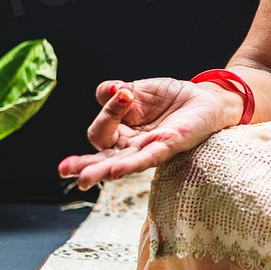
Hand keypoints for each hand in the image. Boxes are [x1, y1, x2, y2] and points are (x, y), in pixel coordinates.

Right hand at [57, 78, 241, 189]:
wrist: (206, 99)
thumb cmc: (171, 98)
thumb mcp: (138, 90)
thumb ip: (116, 93)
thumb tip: (108, 91)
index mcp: (120, 132)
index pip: (101, 129)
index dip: (108, 111)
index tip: (124, 94)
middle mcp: (131, 145)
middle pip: (101, 156)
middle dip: (83, 164)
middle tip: (64, 169)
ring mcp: (148, 149)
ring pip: (119, 163)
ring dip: (101, 170)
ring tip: (83, 179)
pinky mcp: (168, 148)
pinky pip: (147, 159)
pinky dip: (131, 164)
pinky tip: (116, 171)